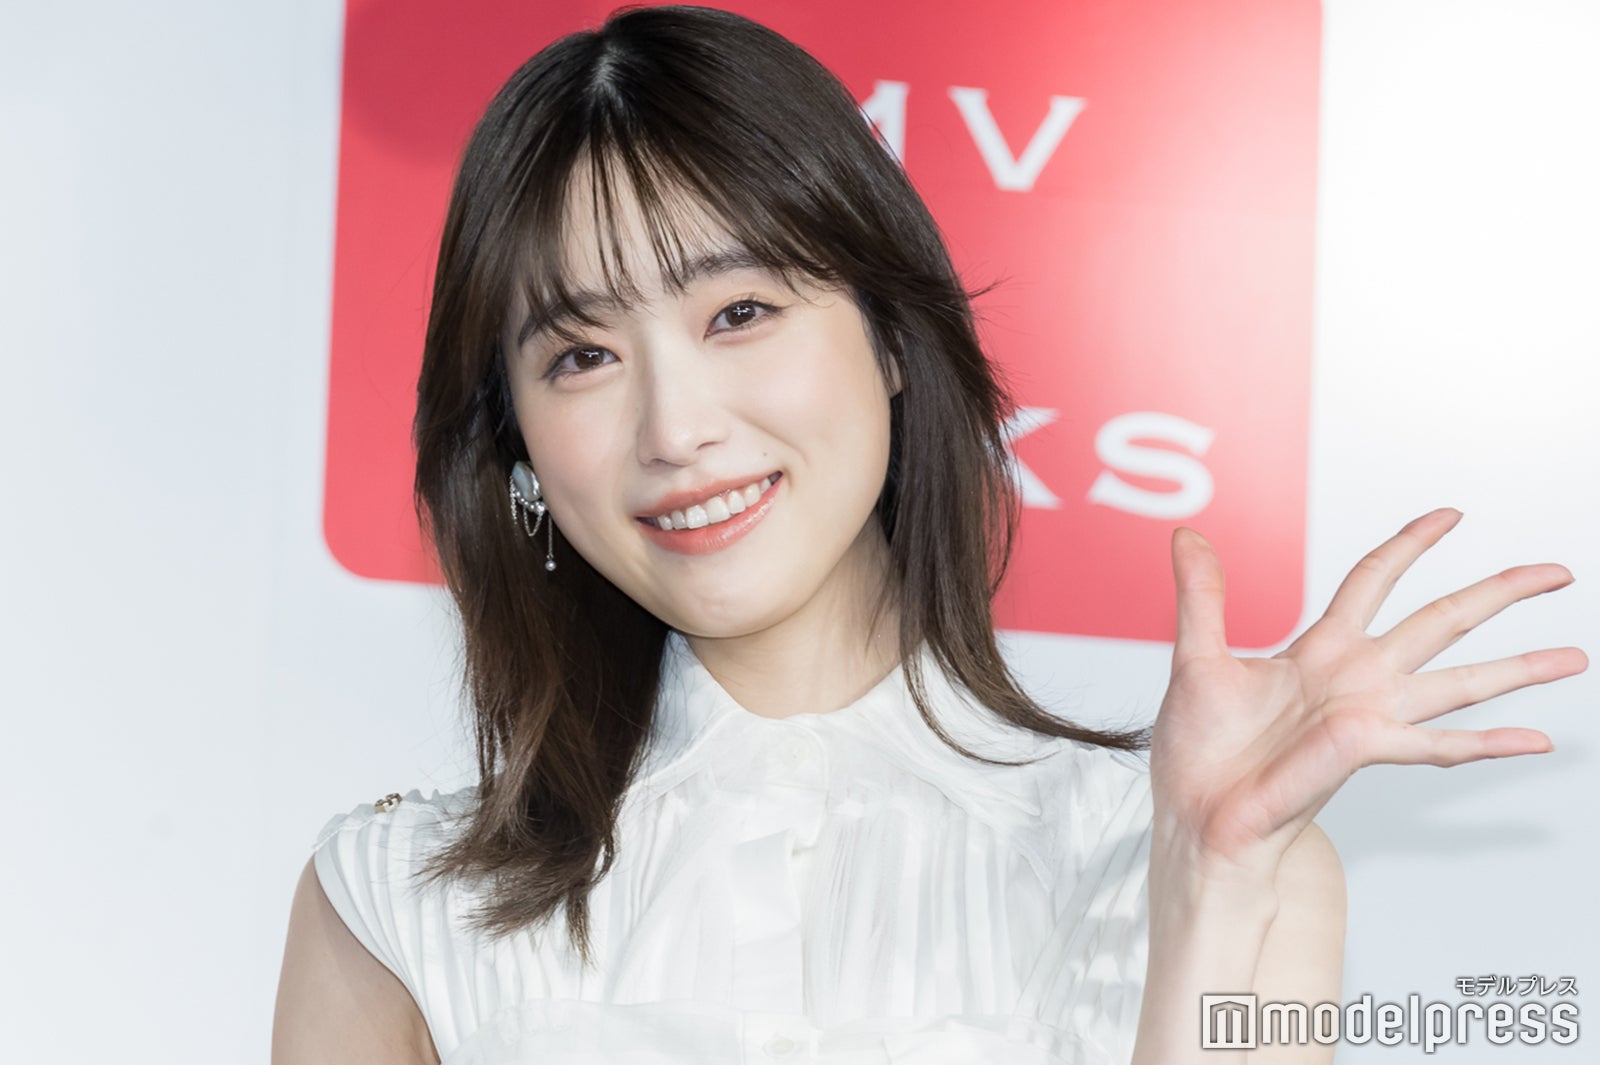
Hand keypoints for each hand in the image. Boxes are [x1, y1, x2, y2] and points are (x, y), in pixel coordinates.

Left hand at [1149, 507, 1586, 882]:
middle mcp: (1355, 680)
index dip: (1410, 545)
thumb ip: (1201, 595)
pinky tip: (1535, 741)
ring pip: (1457, 681)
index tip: (1450, 515)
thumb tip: (1187, 535)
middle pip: (1439, 620)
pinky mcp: (1360, 754)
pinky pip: (1435, 745)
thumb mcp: (1195, 658)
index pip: (1373, 581)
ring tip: (1574, 655)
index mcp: (1319, 651)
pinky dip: (1486, 743)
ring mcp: (1366, 716)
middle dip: (1497, 593)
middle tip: (1556, 572)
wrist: (1196, 816)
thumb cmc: (1199, 752)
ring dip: (1517, 668)